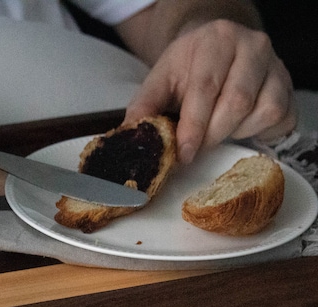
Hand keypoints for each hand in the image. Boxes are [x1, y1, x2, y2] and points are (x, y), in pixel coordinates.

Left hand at [124, 20, 296, 163]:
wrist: (216, 50)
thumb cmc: (187, 69)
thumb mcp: (160, 81)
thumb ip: (144, 107)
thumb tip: (129, 135)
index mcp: (216, 40)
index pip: (205, 88)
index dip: (193, 127)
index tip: (183, 153)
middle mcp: (252, 46)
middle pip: (236, 103)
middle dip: (211, 135)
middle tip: (195, 149)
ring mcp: (276, 66)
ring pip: (262, 112)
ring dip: (234, 133)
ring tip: (216, 129)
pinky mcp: (288, 87)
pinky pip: (279, 119)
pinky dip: (257, 133)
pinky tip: (239, 127)